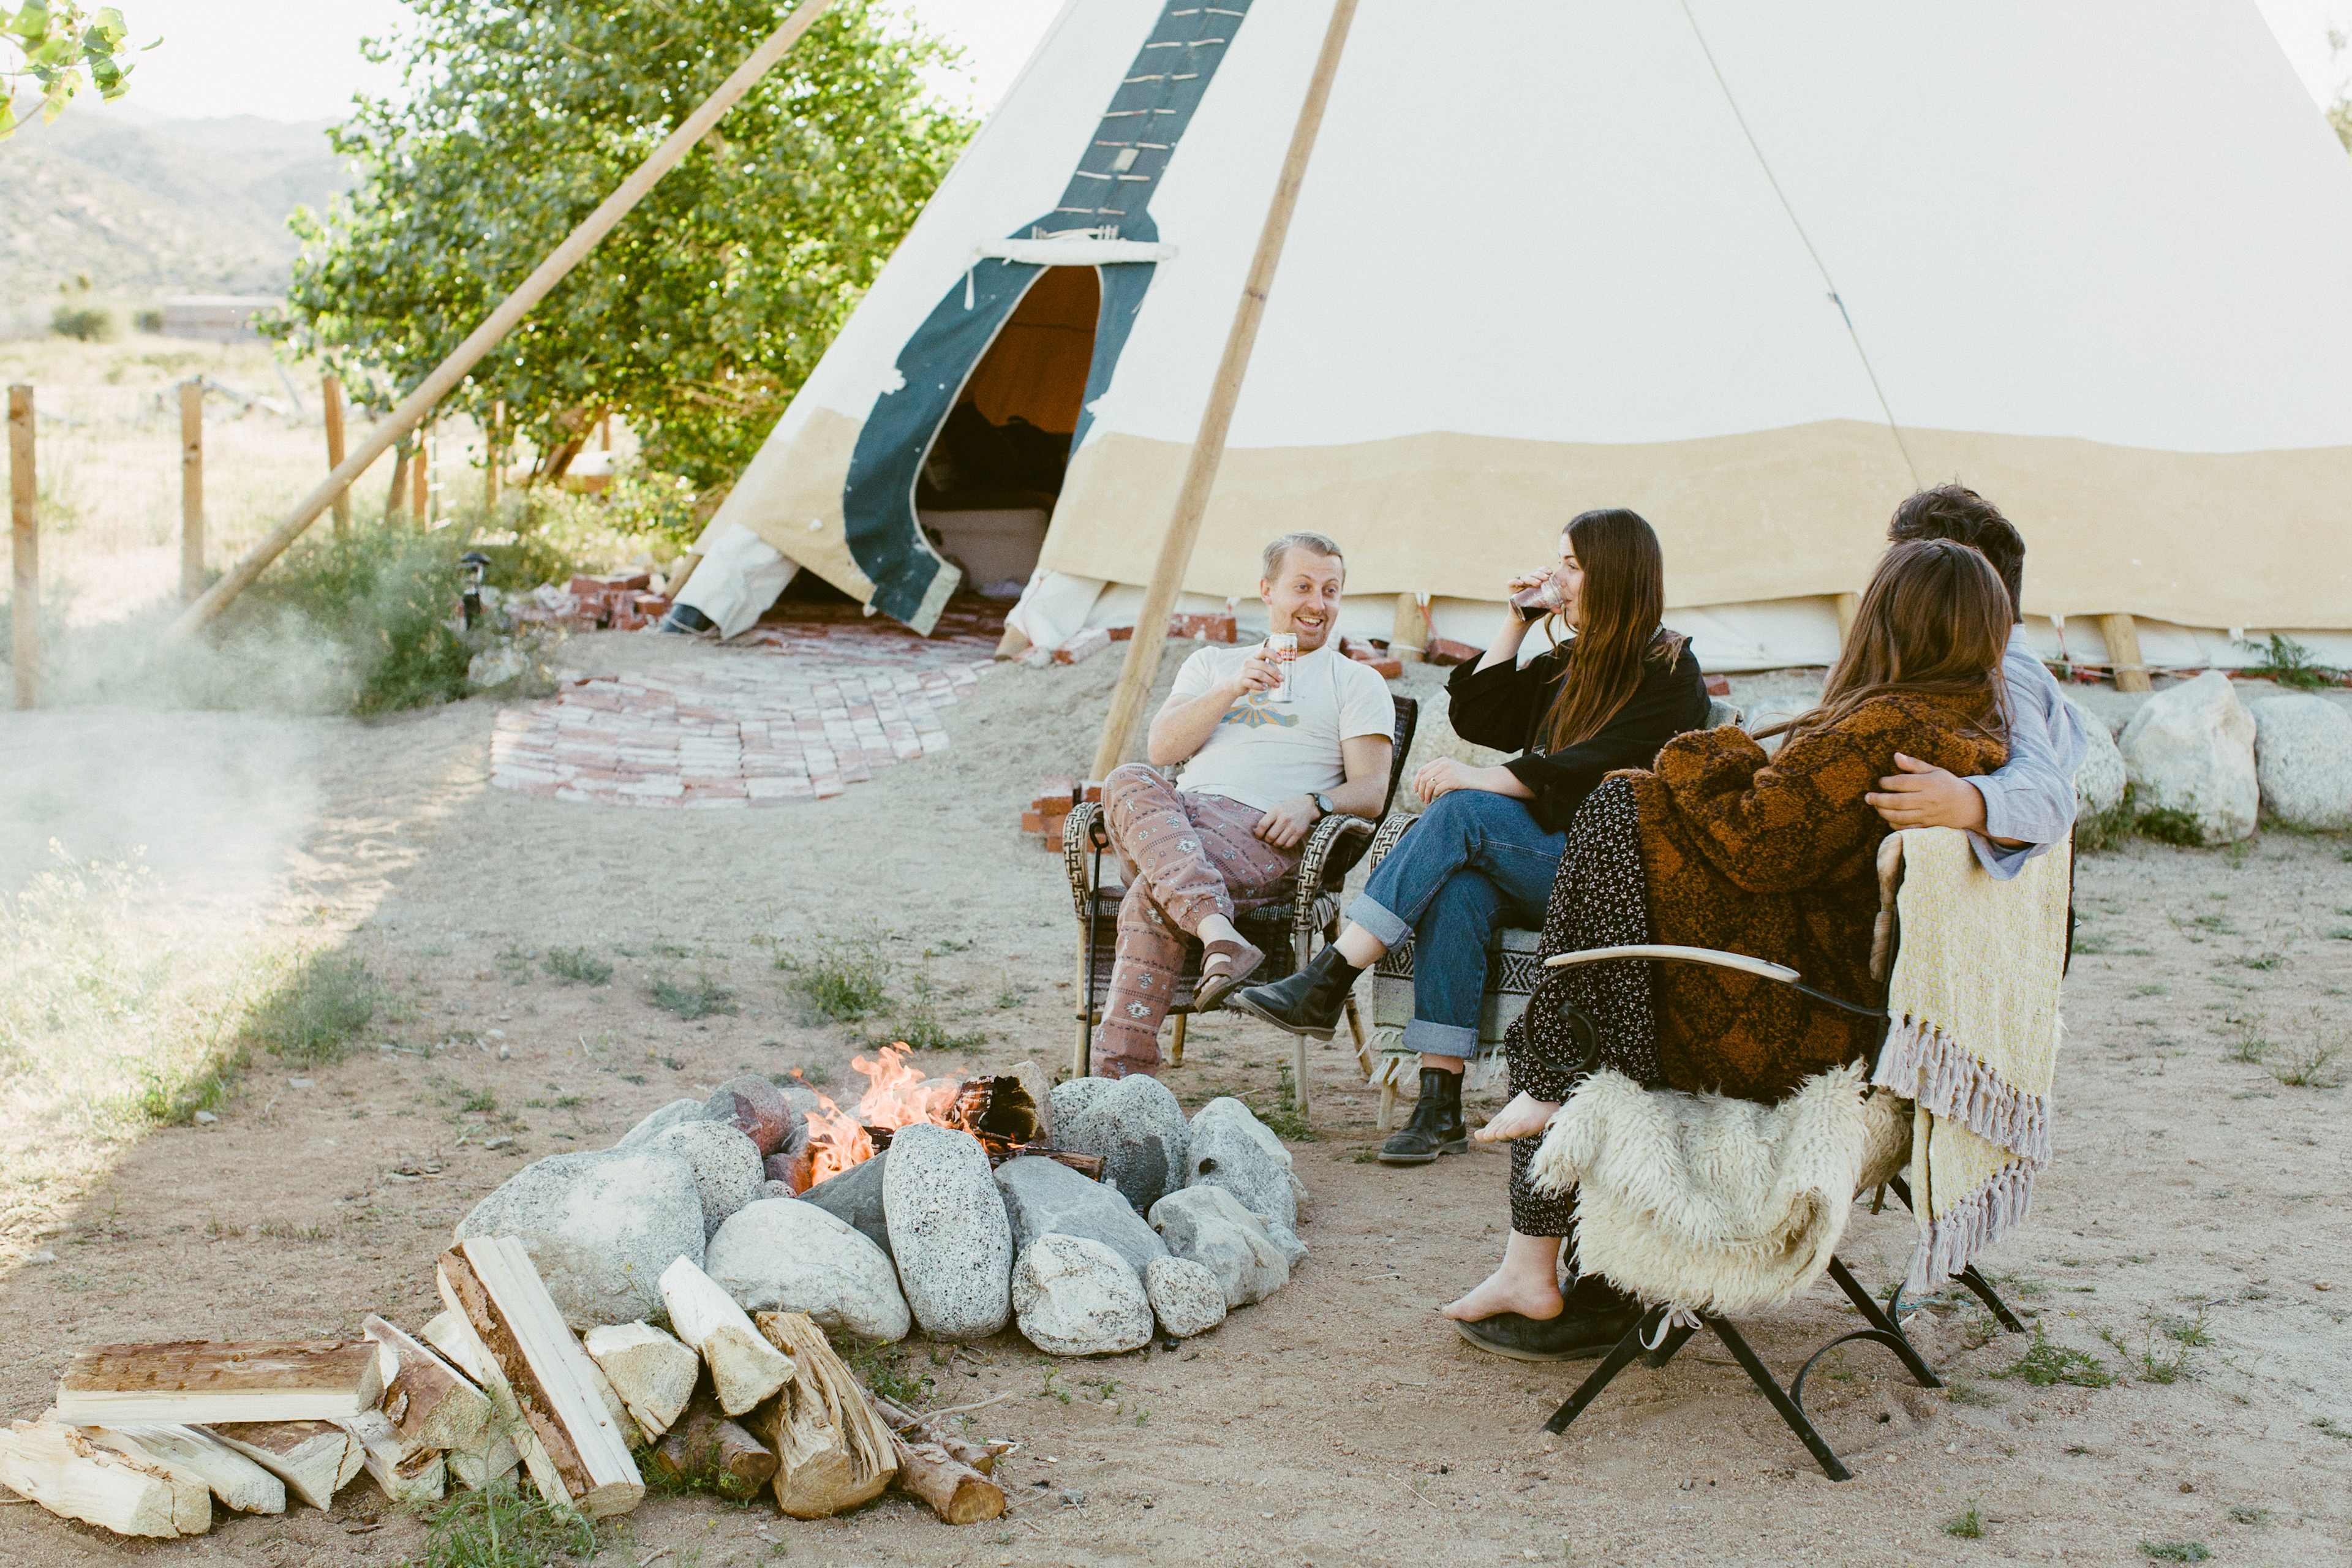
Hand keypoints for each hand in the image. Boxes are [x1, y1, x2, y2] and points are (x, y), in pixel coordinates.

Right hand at [1225, 644, 1281, 699]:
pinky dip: (1260, 686)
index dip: (1273, 655)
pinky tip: (1265, 688)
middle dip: (1275, 672)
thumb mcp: (1259, 669)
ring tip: (1276, 685)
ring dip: (1270, 680)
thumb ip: (1269, 668)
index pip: (1264, 651)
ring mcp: (1244, 671)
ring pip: (1259, 674)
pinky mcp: (1242, 680)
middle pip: (1264, 665)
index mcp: (1255, 657)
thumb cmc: (1252, 676)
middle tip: (1282, 679)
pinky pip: (1252, 683)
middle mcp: (1249, 662)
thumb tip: (1285, 673)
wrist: (1236, 685)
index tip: (1281, 661)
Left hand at [1254, 795, 1320, 849]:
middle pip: (1270, 836)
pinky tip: (1282, 842)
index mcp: (1276, 811)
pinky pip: (1288, 845)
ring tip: (1274, 841)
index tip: (1258, 835)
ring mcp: (1292, 826)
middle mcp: (1284, 819)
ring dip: (1274, 844)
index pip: (1263, 825)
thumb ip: (1267, 817)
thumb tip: (1257, 831)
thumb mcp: (1276, 807)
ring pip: (1278, 843)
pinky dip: (1283, 846)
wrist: (1306, 806)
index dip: (1258, 833)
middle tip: (1267, 839)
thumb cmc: (1288, 808)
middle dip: (1266, 840)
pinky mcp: (1299, 833)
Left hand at [1414, 757, 1491, 802]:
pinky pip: (1437, 789)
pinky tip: (1437, 798)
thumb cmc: (1466, 779)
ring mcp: (1449, 771)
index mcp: (1442, 761)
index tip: (1416, 791)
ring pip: (1428, 784)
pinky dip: (1435, 795)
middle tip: (1422, 800)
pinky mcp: (1453, 780)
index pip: (1422, 770)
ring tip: (1427, 802)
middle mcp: (1444, 764)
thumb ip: (1438, 774)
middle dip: (1420, 790)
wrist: (1483, 780)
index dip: (1416, 781)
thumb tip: (1421, 785)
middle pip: (1423, 778)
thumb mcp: (1451, 772)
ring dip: (1426, 795)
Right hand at [1503, 568, 1555, 620]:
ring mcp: (1518, 585)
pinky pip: (1511, 583)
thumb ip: (1552, 607)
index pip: (1539, 571)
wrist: (1522, 620)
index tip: (1550, 573)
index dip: (1544, 570)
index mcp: (1535, 582)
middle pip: (1533, 573)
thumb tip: (1560, 611)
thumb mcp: (1545, 607)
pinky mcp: (1511, 590)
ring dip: (1531, 579)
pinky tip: (1521, 583)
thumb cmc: (1534, 611)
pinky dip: (1515, 581)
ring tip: (1538, 583)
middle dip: (1540, 574)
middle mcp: (1527, 582)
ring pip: (1524, 577)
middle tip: (1546, 578)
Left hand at [1865, 754, 1987, 831]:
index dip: (1888, 782)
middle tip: (1867, 797)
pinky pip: (1908, 828)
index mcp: (1928, 783)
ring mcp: (1927, 814)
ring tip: (1875, 806)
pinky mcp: (1928, 825)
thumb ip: (1913, 765)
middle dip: (1879, 799)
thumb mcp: (1933, 770)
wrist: (1967, 805)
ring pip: (1901, 816)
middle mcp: (1927, 800)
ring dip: (1884, 812)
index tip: (1880, 781)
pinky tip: (1888, 818)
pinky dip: (1895, 825)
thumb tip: (1895, 755)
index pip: (1903, 783)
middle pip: (1898, 801)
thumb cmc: (1946, 784)